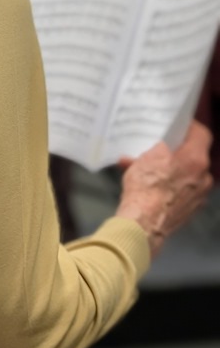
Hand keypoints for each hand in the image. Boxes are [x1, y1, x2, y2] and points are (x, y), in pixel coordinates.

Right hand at [116, 121, 213, 256]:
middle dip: (174, 152)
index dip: (190, 127)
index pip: (201, 134)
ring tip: (144, 171)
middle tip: (156, 149)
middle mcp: (203, 177)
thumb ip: (159, 147)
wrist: (144, 223)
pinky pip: (180, 191)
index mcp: (196, 160)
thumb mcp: (148, 156)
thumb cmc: (146, 189)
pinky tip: (147, 188)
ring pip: (185, 175)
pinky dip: (167, 187)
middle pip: (193, 156)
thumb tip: (160, 146)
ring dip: (168, 170)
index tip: (179, 124)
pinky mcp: (189, 210)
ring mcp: (198, 195)